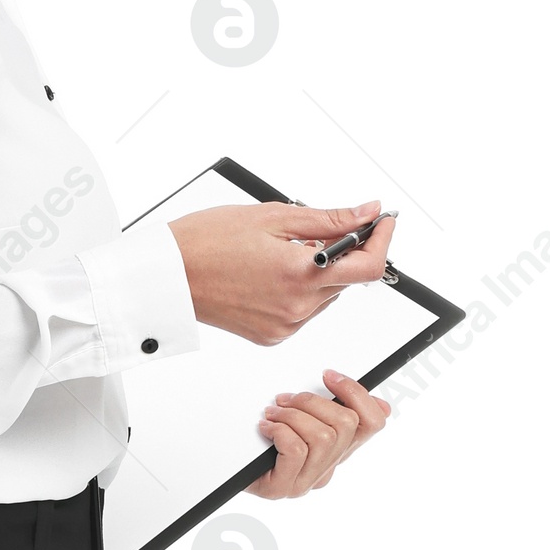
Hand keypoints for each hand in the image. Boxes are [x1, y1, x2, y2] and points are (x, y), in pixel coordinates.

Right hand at [169, 198, 396, 344]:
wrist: (168, 275)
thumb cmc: (207, 241)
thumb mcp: (274, 216)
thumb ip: (329, 219)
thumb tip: (365, 212)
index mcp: (300, 274)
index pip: (368, 267)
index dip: (382, 241)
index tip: (380, 223)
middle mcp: (297, 307)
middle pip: (346, 280)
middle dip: (343, 253)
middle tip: (317, 231)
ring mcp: (284, 326)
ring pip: (325, 296)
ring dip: (319, 273)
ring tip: (283, 253)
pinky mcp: (271, 336)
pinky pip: (303, 312)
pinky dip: (298, 291)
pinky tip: (271, 274)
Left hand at [250, 370, 390, 499]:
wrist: (225, 466)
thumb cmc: (260, 440)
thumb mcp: (301, 417)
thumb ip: (331, 409)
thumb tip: (380, 402)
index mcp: (337, 450)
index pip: (373, 423)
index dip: (357, 394)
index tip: (329, 376)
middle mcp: (327, 468)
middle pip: (346, 425)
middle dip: (313, 402)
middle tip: (287, 398)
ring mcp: (306, 482)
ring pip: (322, 437)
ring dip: (293, 416)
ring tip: (273, 413)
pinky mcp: (283, 488)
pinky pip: (296, 450)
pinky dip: (279, 430)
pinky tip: (265, 429)